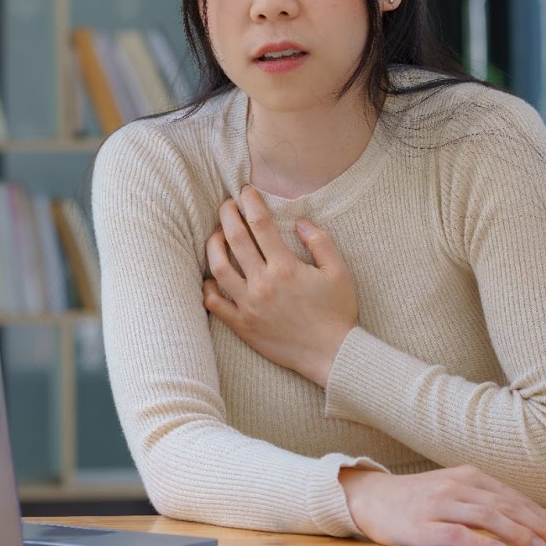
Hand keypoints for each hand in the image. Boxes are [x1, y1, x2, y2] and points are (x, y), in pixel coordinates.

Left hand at [201, 185, 357, 385]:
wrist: (332, 355)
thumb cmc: (337, 312)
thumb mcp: (339, 272)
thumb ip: (320, 241)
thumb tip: (300, 221)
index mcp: (286, 267)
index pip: (260, 224)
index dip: (250, 202)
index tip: (245, 190)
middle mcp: (263, 283)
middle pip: (235, 239)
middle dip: (227, 215)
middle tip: (226, 204)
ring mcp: (249, 305)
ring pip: (218, 268)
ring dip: (213, 245)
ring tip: (216, 234)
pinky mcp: (242, 325)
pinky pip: (215, 303)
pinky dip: (206, 287)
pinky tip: (209, 276)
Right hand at [338, 466, 545, 545]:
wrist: (375, 498)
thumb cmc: (419, 499)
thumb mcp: (455, 491)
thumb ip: (485, 503)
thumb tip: (525, 523)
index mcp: (470, 476)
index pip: (515, 498)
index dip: (542, 517)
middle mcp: (458, 486)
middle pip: (506, 506)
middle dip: (539, 527)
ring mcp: (441, 504)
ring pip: (487, 517)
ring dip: (517, 533)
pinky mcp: (424, 524)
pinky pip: (458, 533)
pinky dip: (481, 542)